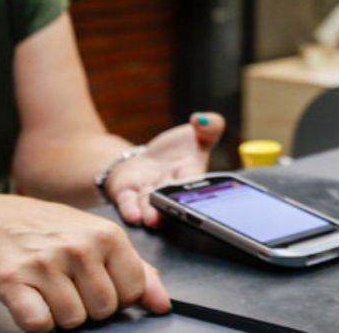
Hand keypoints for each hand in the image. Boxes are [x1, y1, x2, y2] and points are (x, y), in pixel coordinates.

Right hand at [0, 194, 170, 331]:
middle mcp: (79, 247)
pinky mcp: (13, 280)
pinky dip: (37, 322)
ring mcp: (45, 263)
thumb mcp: (105, 241)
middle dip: (90, 307)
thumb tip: (164, 305)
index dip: (119, 296)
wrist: (5, 220)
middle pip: (104, 311)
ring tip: (53, 291)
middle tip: (73, 286)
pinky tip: (35, 301)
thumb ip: (139, 273)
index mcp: (108, 236)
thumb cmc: (61, 234)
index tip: (102, 284)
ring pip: (72, 321)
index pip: (133, 292)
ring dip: (63, 315)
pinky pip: (38, 324)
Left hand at [106, 112, 225, 227]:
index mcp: (192, 174)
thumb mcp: (197, 135)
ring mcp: (148, 192)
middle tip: (180, 213)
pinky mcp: (127, 192)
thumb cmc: (176, 153)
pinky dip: (131, 210)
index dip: (200, 188)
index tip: (203, 196)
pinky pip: (128, 203)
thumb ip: (211, 126)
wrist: (144, 162)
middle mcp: (171, 188)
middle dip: (177, 207)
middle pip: (175, 198)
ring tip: (153, 220)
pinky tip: (133, 216)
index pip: (198, 181)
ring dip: (152, 214)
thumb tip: (199, 119)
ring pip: (151, 204)